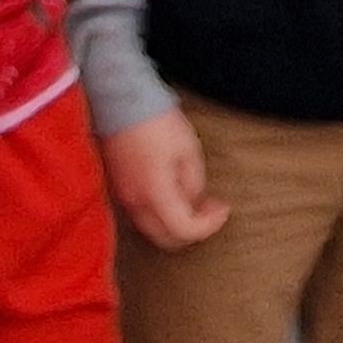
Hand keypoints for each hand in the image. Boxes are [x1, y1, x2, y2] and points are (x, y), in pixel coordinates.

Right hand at [102, 108, 228, 249]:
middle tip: (211, 209)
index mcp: (155, 193)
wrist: (121, 102)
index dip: (209, 225)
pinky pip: (143, 215)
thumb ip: (194, 184)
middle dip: (193, 230)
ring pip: (154, 230)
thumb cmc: (157, 122)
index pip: (185, 230)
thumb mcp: (189, 150)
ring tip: (195, 199)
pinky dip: (162, 213)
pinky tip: (174, 193)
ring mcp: (124, 198)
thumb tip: (194, 203)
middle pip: (167, 240)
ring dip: (177, 222)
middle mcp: (136, 202)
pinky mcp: (119, 190)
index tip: (222, 209)